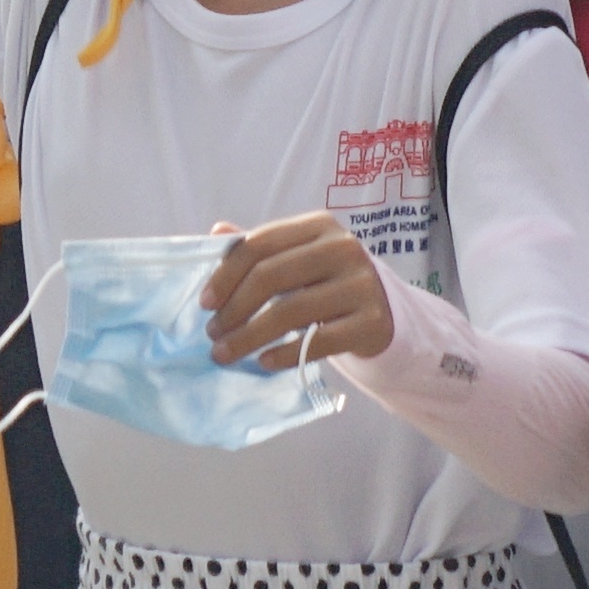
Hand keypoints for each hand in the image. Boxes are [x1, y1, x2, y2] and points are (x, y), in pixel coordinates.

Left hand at [201, 212, 391, 370]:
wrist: (384, 312)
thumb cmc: (327, 283)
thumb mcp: (296, 259)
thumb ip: (260, 249)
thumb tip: (216, 231)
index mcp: (319, 226)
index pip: (261, 244)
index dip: (226, 274)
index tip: (204, 303)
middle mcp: (343, 248)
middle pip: (272, 276)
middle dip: (234, 309)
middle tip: (213, 334)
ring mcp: (361, 285)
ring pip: (291, 311)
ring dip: (249, 337)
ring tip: (226, 353)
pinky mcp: (372, 322)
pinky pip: (318, 342)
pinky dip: (284, 354)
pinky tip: (263, 362)